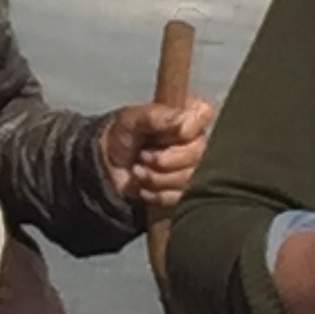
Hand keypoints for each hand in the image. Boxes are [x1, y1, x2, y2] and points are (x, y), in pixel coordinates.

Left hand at [99, 96, 214, 214]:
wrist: (110, 161)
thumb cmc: (125, 133)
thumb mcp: (133, 119)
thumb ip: (155, 116)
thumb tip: (180, 120)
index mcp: (187, 116)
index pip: (204, 115)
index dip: (185, 129)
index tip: (162, 134)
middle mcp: (196, 140)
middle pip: (196, 155)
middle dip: (163, 160)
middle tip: (143, 155)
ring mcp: (192, 167)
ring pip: (187, 179)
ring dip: (156, 178)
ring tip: (137, 170)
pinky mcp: (182, 191)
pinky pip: (178, 198)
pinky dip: (155, 194)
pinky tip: (142, 186)